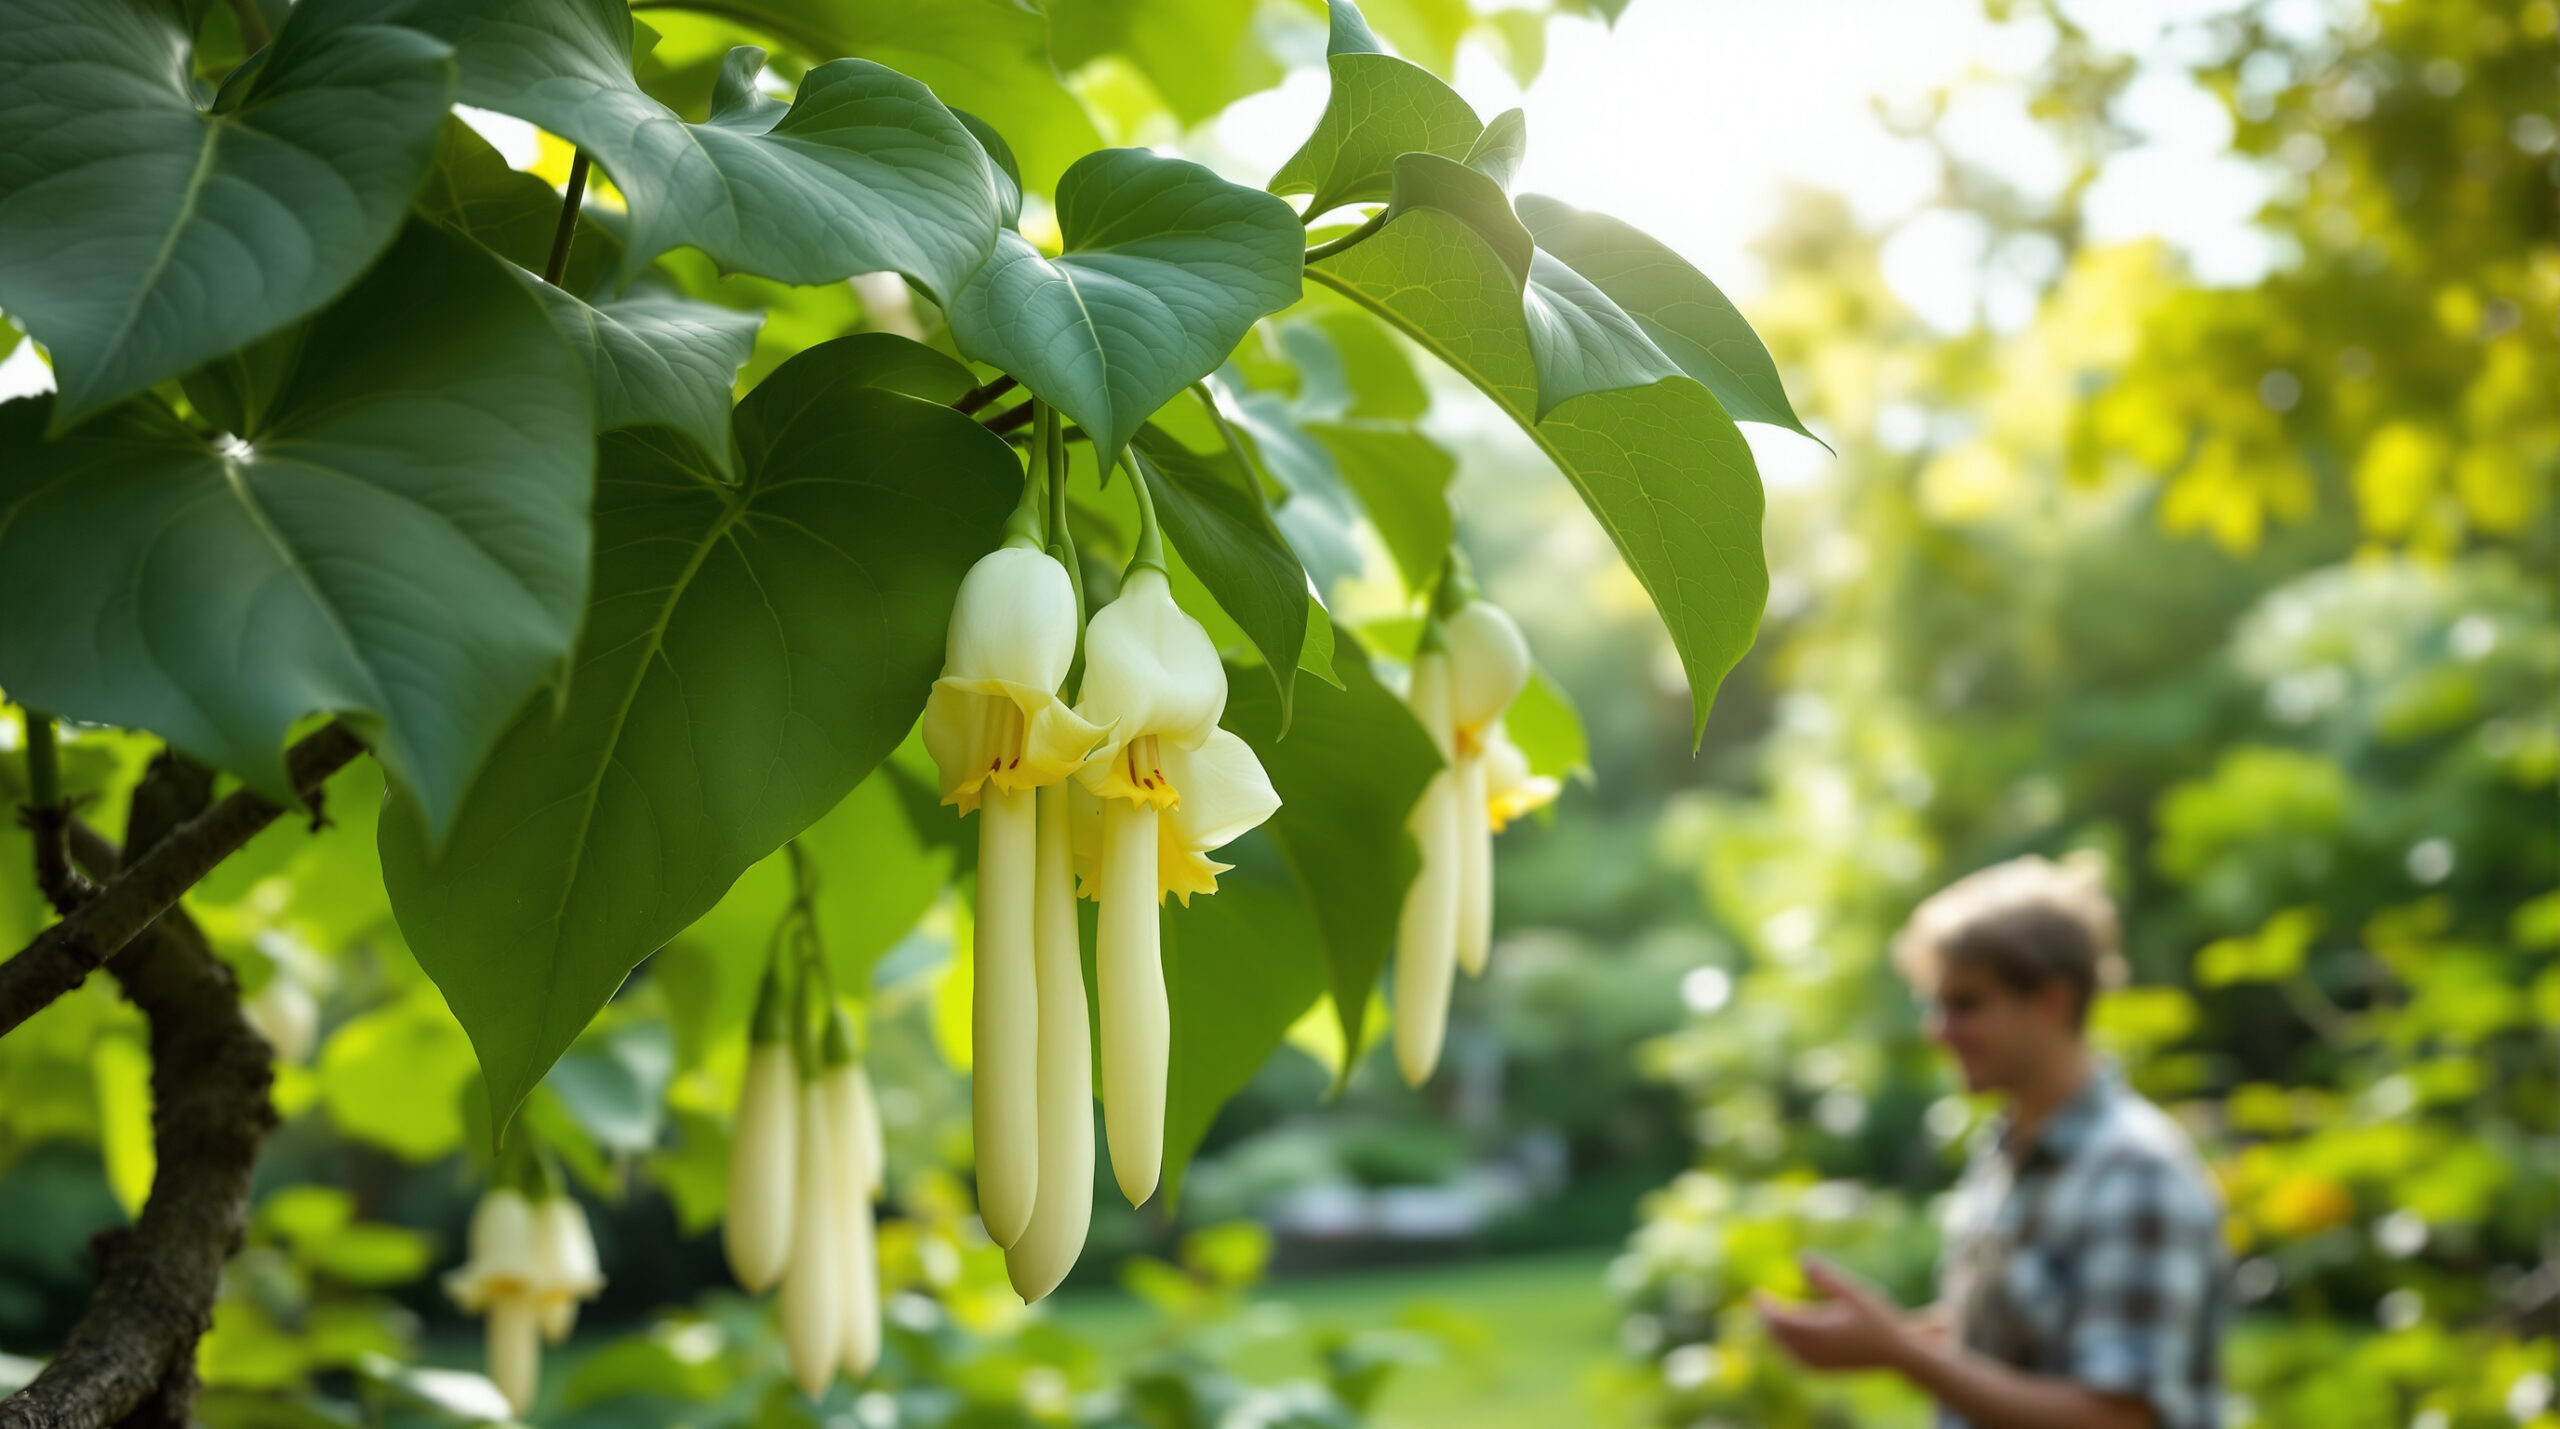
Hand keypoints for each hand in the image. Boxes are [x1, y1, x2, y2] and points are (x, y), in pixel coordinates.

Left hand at [1753, 1256, 1914, 1372]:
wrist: (1899, 1353)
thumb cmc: (1878, 1319)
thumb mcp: (1855, 1293)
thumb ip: (1827, 1278)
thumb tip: (1802, 1257)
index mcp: (1823, 1331)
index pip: (1783, 1321)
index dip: (1766, 1308)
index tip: (1756, 1294)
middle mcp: (1818, 1351)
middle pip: (1780, 1337)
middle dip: (1767, 1320)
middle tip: (1759, 1302)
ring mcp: (1821, 1365)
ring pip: (1786, 1351)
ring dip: (1775, 1335)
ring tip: (1768, 1316)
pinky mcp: (1825, 1372)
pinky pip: (1797, 1362)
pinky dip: (1786, 1349)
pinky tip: (1785, 1339)